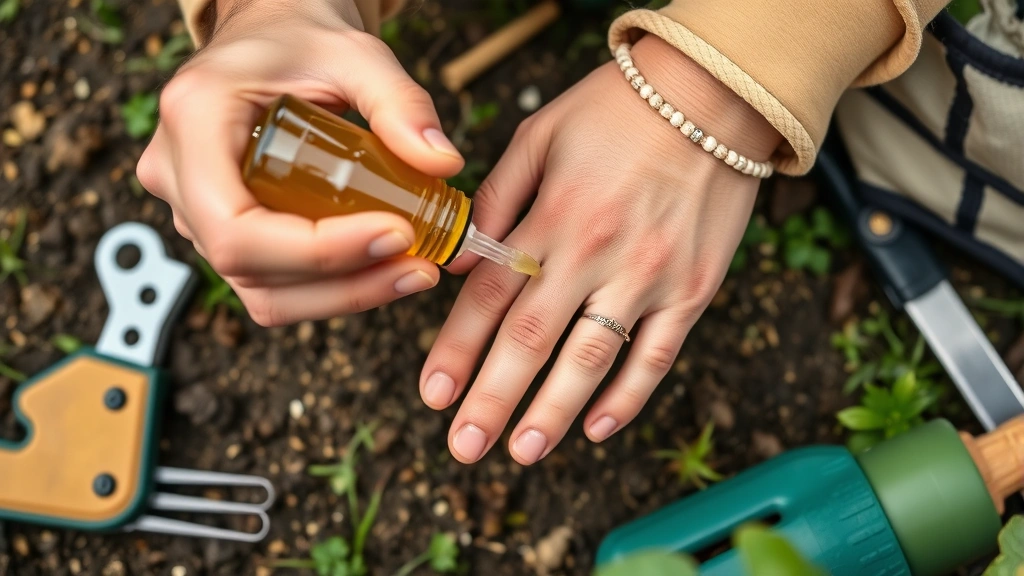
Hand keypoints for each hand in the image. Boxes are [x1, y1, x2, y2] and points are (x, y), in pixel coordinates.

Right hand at [137, 0, 463, 325]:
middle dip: (344, 283)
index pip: (236, 228)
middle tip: (418, 268)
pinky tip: (384, 267)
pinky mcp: (226, 231)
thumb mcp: (356, 53)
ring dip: (345, 294)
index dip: (317, 250)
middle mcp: (178, 175)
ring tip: (412, 271)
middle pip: (251, 270)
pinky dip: (334, 287)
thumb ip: (401, 103)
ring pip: (263, 291)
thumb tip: (443, 162)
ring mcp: (195, 210)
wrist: (269, 36)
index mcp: (194, 121)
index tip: (395, 233)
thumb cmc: (298, 38)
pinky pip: (274, 283)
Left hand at [420, 36, 782, 464]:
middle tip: (462, 447)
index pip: (491, 297)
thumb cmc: (617, 109)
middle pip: (532, 342)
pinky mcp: (692, 291)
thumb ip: (496, 199)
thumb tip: (457, 260)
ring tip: (522, 452)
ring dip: (553, 412)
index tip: (431, 394)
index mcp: (552, 217)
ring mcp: (648, 278)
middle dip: (492, 400)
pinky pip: (656, 356)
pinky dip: (627, 398)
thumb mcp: (542, 136)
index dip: (457, 349)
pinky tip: (596, 428)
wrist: (716, 94)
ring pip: (592, 360)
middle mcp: (596, 255)